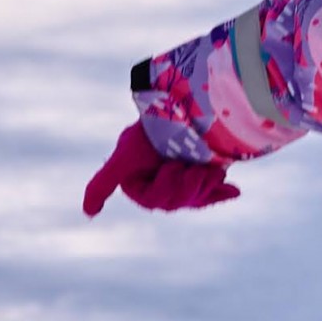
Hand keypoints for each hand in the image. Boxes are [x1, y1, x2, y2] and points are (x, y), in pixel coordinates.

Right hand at [83, 122, 239, 216]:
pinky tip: (234, 190)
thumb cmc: (151, 132)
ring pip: (195, 197)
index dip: (166, 186)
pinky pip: (213, 192)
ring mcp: (182, 175)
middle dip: (188, 186)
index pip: (154, 199)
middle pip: (175, 201)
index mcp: (138, 179)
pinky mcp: (204, 172)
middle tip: (195, 167)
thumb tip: (87, 213)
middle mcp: (158, 178)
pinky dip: (222, 192)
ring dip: (205, 184)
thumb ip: (102, 185)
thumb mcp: (124, 158)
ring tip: (212, 168)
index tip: (173, 166)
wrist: (186, 107)